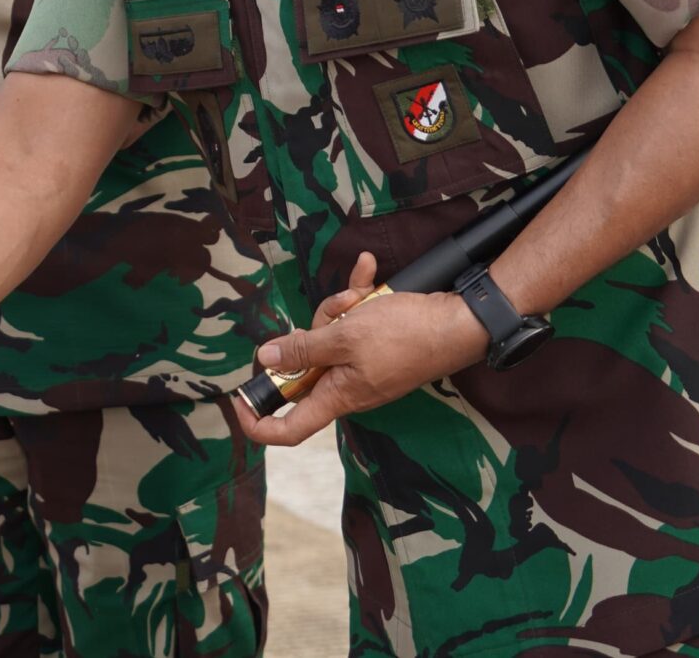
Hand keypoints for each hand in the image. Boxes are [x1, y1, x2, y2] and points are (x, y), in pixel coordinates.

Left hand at [233, 251, 488, 448]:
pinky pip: (356, 321)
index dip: (259, 423)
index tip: (238, 401)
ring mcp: (364, 366)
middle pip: (308, 363)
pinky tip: (367, 269)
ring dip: (341, 307)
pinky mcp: (379, 346)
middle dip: (316, 327)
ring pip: (330, 335)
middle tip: (339, 311)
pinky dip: (359, 296)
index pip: (290, 428)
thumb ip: (303, 348)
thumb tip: (265, 360)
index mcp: (339, 396)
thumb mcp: (346, 336)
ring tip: (362, 295)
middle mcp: (349, 386)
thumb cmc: (407, 335)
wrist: (460, 322)